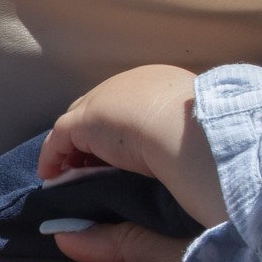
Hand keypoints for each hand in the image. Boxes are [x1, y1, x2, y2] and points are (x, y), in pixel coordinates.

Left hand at [40, 64, 227, 226]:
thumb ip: (180, 153)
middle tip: (96, 170)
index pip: (138, 106)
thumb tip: (167, 169)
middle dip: (98, 139)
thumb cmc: (209, 141)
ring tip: (72, 176)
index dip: (128, 131)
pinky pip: (61, 138)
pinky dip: (55, 157)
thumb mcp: (200, 141)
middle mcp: (137, 85)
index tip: (127, 158)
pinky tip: (52, 177)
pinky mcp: (87, 119)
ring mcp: (110, 98)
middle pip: (106, 110)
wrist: (192, 130)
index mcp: (170, 88)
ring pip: (82, 124)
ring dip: (75, 150)